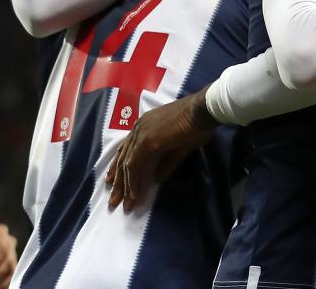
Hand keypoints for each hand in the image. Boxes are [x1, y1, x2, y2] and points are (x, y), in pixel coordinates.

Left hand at [105, 86, 217, 210]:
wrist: (203, 110)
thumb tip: (157, 179)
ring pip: (127, 164)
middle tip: (114, 200)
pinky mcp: (147, 142)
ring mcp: (141, 134)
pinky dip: (133, 182)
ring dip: (125, 186)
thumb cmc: (196, 123)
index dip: (118, 166)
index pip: (126, 148)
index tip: (112, 181)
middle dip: (119, 182)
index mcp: (144, 124)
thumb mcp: (179, 145)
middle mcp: (138, 128)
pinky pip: (135, 166)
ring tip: (125, 204)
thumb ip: (166, 162)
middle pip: (123, 158)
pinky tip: (135, 195)